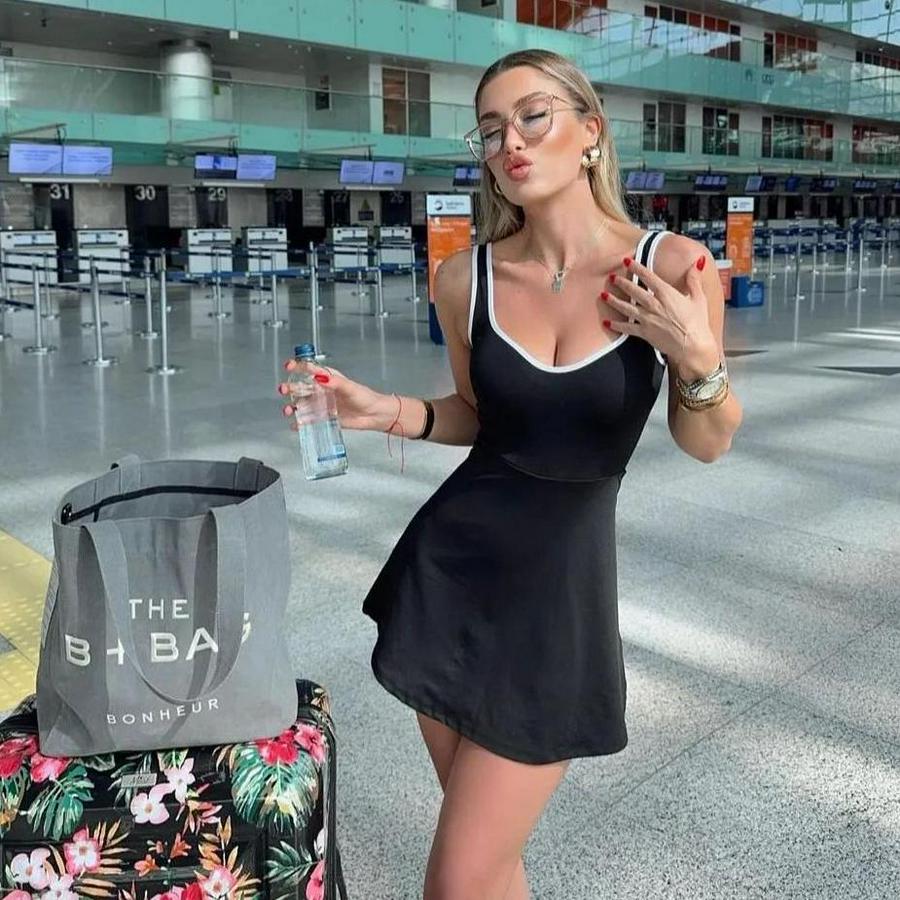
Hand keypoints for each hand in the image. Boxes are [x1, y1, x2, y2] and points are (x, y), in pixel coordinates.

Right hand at [277, 359, 388, 432]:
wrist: (375, 415)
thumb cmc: (365, 398)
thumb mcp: (350, 388)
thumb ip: (335, 382)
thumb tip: (320, 377)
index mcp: (328, 378)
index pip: (310, 370)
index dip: (298, 366)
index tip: (289, 366)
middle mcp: (323, 390)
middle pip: (301, 387)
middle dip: (290, 388)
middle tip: (284, 389)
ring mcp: (323, 404)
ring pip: (302, 404)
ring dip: (292, 407)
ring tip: (288, 410)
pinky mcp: (325, 417)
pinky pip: (309, 420)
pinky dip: (300, 423)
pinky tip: (295, 425)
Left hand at [600, 254, 719, 376]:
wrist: (693, 346)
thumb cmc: (698, 323)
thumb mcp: (698, 298)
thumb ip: (694, 279)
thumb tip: (698, 262)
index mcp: (666, 294)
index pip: (648, 277)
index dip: (636, 267)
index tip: (627, 260)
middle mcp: (653, 305)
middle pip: (633, 291)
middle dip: (621, 283)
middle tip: (611, 277)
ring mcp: (647, 319)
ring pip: (626, 308)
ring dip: (614, 301)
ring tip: (603, 295)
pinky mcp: (644, 333)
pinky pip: (627, 328)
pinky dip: (616, 325)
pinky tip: (606, 322)